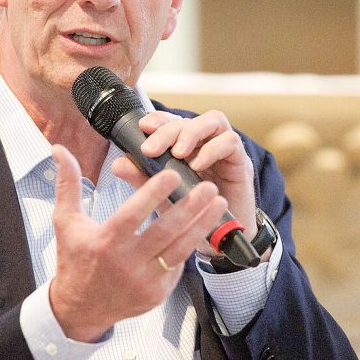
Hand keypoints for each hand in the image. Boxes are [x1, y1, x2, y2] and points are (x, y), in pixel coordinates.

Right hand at [47, 145, 227, 341]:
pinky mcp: (158, 293)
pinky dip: (190, 244)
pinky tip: (204, 225)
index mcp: (104, 242)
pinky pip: (178, 265)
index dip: (152, 194)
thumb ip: (68, 184)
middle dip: (190, 208)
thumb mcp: (66, 222)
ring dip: (201, 225)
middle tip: (208, 185)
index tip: (172, 173)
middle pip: (164, 232)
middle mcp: (126, 263)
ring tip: (218, 202)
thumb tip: (60, 149)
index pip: (132, 215)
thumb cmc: (74, 259)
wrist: (79, 308)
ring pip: (180, 249)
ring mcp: (144, 281)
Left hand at [111, 110, 257, 256]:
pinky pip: (230, 142)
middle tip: (152, 149)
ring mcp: (224, 150)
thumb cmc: (192, 213)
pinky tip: (197, 166)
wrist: (220, 240)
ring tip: (177, 153)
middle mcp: (206, 143)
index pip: (173, 121)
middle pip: (189, 119)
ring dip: (192, 132)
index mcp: (186, 147)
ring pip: (214, 120)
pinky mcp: (241, 162)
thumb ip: (143, 178)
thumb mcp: (163, 195)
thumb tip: (118, 163)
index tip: (143, 127)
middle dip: (168, 130)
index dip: (159, 119)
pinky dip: (212, 150)